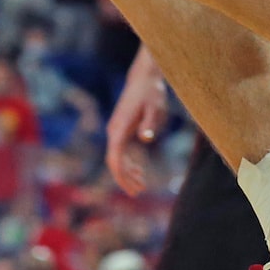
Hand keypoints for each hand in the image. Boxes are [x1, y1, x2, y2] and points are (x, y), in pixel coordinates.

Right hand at [104, 70, 169, 197]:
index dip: (121, 174)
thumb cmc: (151, 92)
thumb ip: (150, 122)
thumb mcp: (155, 106)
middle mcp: (114, 131)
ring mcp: (115, 131)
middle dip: (124, 178)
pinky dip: (128, 164)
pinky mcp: (120, 130)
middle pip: (114, 161)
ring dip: (127, 173)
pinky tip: (139, 172)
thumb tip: (146, 138)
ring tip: (141, 185)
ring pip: (116, 159)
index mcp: (120, 128)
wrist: (144, 78)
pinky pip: (120, 153)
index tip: (131, 187)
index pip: (115, 157)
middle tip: (139, 191)